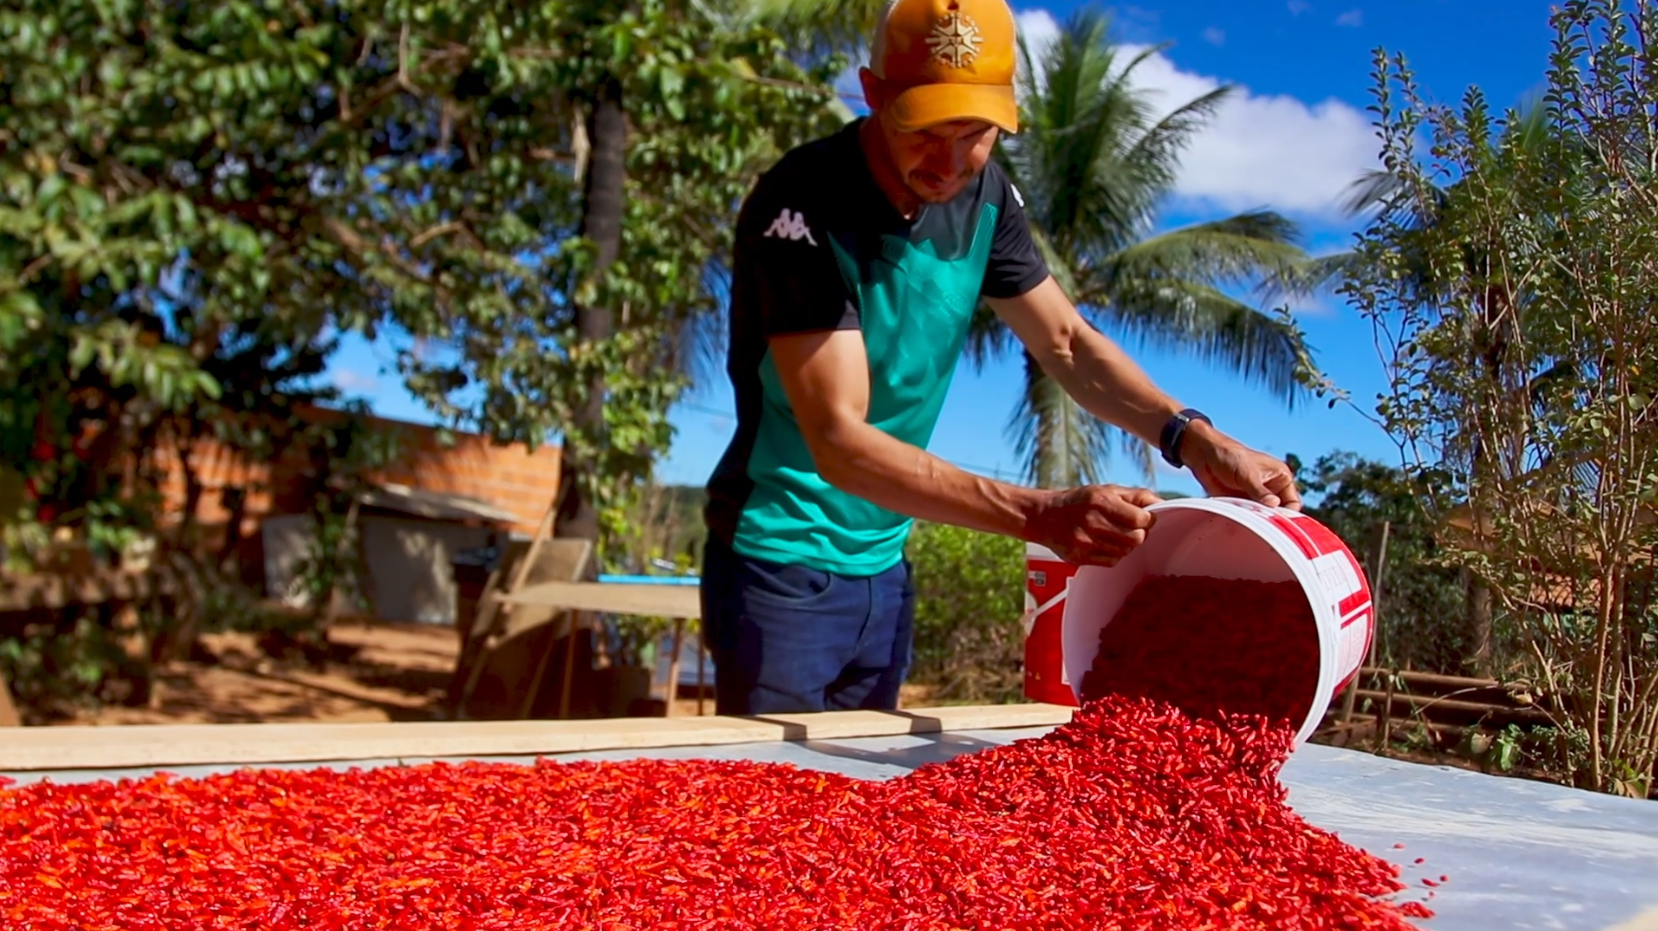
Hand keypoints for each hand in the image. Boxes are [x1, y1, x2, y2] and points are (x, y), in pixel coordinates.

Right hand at [1027, 485, 1162, 565]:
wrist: (1044, 516)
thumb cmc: (1078, 501)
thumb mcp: (1105, 490)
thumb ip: (1135, 496)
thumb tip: (1161, 504)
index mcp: (1100, 501)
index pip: (1141, 519)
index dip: (1147, 519)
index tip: (1143, 517)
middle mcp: (1092, 522)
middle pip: (1136, 538)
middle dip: (1139, 533)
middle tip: (1131, 527)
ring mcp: (1085, 543)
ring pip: (1126, 551)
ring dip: (1127, 544)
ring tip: (1116, 534)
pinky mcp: (1080, 558)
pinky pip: (1113, 561)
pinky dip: (1115, 553)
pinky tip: (1105, 543)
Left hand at [1181, 422, 1302, 510]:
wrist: (1204, 456)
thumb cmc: (1230, 456)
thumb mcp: (1247, 473)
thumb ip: (1260, 491)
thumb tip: (1274, 505)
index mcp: (1281, 478)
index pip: (1293, 503)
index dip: (1288, 513)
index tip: (1277, 521)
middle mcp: (1272, 489)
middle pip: (1279, 513)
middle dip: (1271, 520)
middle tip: (1261, 525)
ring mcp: (1257, 498)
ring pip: (1263, 518)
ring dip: (1256, 522)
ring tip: (1246, 520)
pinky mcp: (1242, 504)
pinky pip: (1248, 518)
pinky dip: (1244, 522)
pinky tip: (1237, 522)